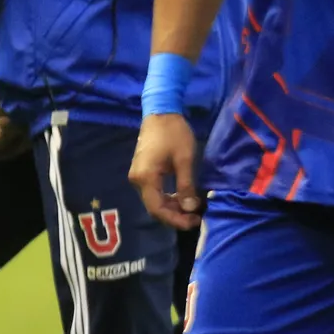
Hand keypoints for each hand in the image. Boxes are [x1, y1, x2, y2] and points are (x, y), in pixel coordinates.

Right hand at [128, 113, 201, 228]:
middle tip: (196, 218)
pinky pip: (154, 191)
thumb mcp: (185, 159)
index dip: (175, 219)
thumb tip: (189, 208)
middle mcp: (137, 180)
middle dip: (175, 216)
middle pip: (154, 207)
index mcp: (146, 178)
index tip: (194, 222)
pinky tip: (182, 198)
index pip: (157, 209)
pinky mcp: (143, 172)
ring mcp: (138, 176)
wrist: (161, 112)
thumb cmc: (174, 133)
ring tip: (192, 210)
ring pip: (154, 200)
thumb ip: (186, 185)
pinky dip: (167, 198)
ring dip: (172, 207)